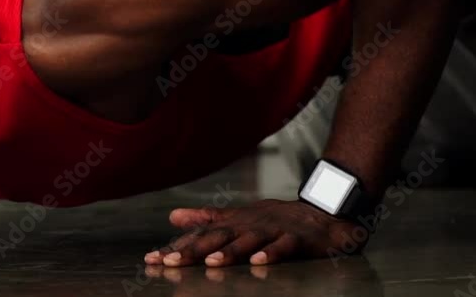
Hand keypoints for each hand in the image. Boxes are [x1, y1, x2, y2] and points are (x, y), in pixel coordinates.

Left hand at [144, 199, 363, 266]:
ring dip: (230, 251)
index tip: (152, 259)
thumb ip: (205, 219)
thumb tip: (172, 216)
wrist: (323, 213)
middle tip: (170, 262)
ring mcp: (273, 230)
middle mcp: (250, 224)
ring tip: (211, 262)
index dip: (177, 246)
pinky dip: (272, 253)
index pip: (201, 234)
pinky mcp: (297, 238)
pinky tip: (259, 262)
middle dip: (194, 250)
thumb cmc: (275, 219)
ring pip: (248, 240)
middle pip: (218, 236)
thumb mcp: (238, 217)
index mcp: (235, 222)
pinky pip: (284, 246)